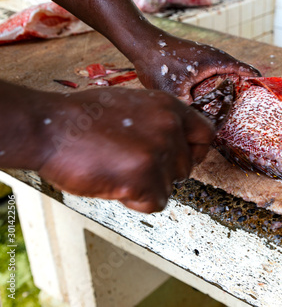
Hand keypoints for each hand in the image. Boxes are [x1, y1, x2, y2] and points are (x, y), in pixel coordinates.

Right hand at [36, 87, 213, 212]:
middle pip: (186, 167)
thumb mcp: (132, 105)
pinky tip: (114, 183)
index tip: (180, 158)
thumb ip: (158, 122)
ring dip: (146, 187)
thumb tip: (176, 142)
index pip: (205, 134)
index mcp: (168, 107)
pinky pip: (156, 203)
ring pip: (170, 187)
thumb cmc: (82, 118)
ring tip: (117, 171)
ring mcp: (158, 152)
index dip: (194, 150)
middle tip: (132, 166)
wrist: (49, 128)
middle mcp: (169, 127)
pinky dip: (136, 201)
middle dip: (163, 173)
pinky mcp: (144, 178)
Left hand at [126, 24, 260, 102]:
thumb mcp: (174, 93)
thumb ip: (190, 111)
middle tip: (248, 113)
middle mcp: (216, 56)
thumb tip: (202, 128)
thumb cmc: (158, 64)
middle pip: (240, 75)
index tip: (265, 100)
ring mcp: (208, 56)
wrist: (143, 44)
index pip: (247, 72)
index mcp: (217, 61)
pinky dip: (221, 84)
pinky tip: (214, 99)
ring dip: (232, 88)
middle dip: (245, 92)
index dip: (258, 86)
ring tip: (234, 109)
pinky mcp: (200, 59)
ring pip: (228, 74)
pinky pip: (217, 73)